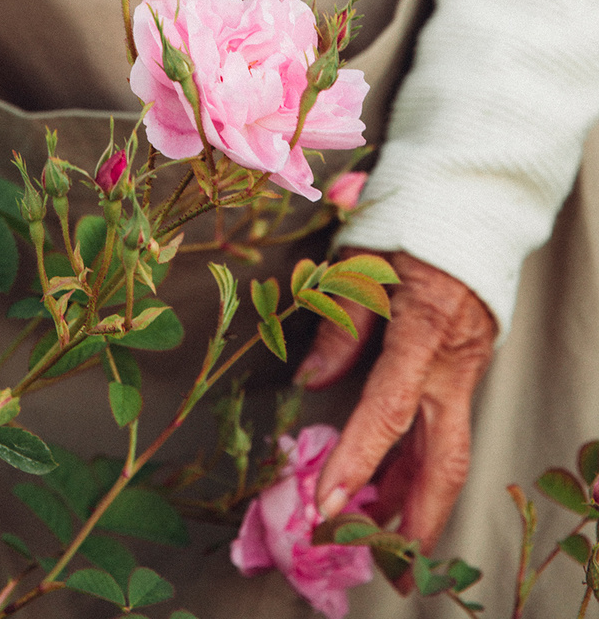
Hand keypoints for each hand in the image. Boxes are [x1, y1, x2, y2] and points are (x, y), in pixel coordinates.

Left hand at [295, 249, 496, 553]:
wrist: (470, 216)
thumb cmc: (409, 230)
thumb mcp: (361, 267)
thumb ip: (339, 327)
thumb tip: (312, 382)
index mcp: (423, 329)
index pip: (388, 410)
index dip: (358, 461)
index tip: (328, 504)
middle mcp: (453, 362)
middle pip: (443, 454)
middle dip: (419, 516)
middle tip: (391, 566)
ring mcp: (465, 370)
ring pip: (447, 449)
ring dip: (418, 498)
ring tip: (384, 538)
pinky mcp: (464, 372)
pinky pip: (445, 427)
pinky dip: (420, 462)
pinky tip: (397, 488)